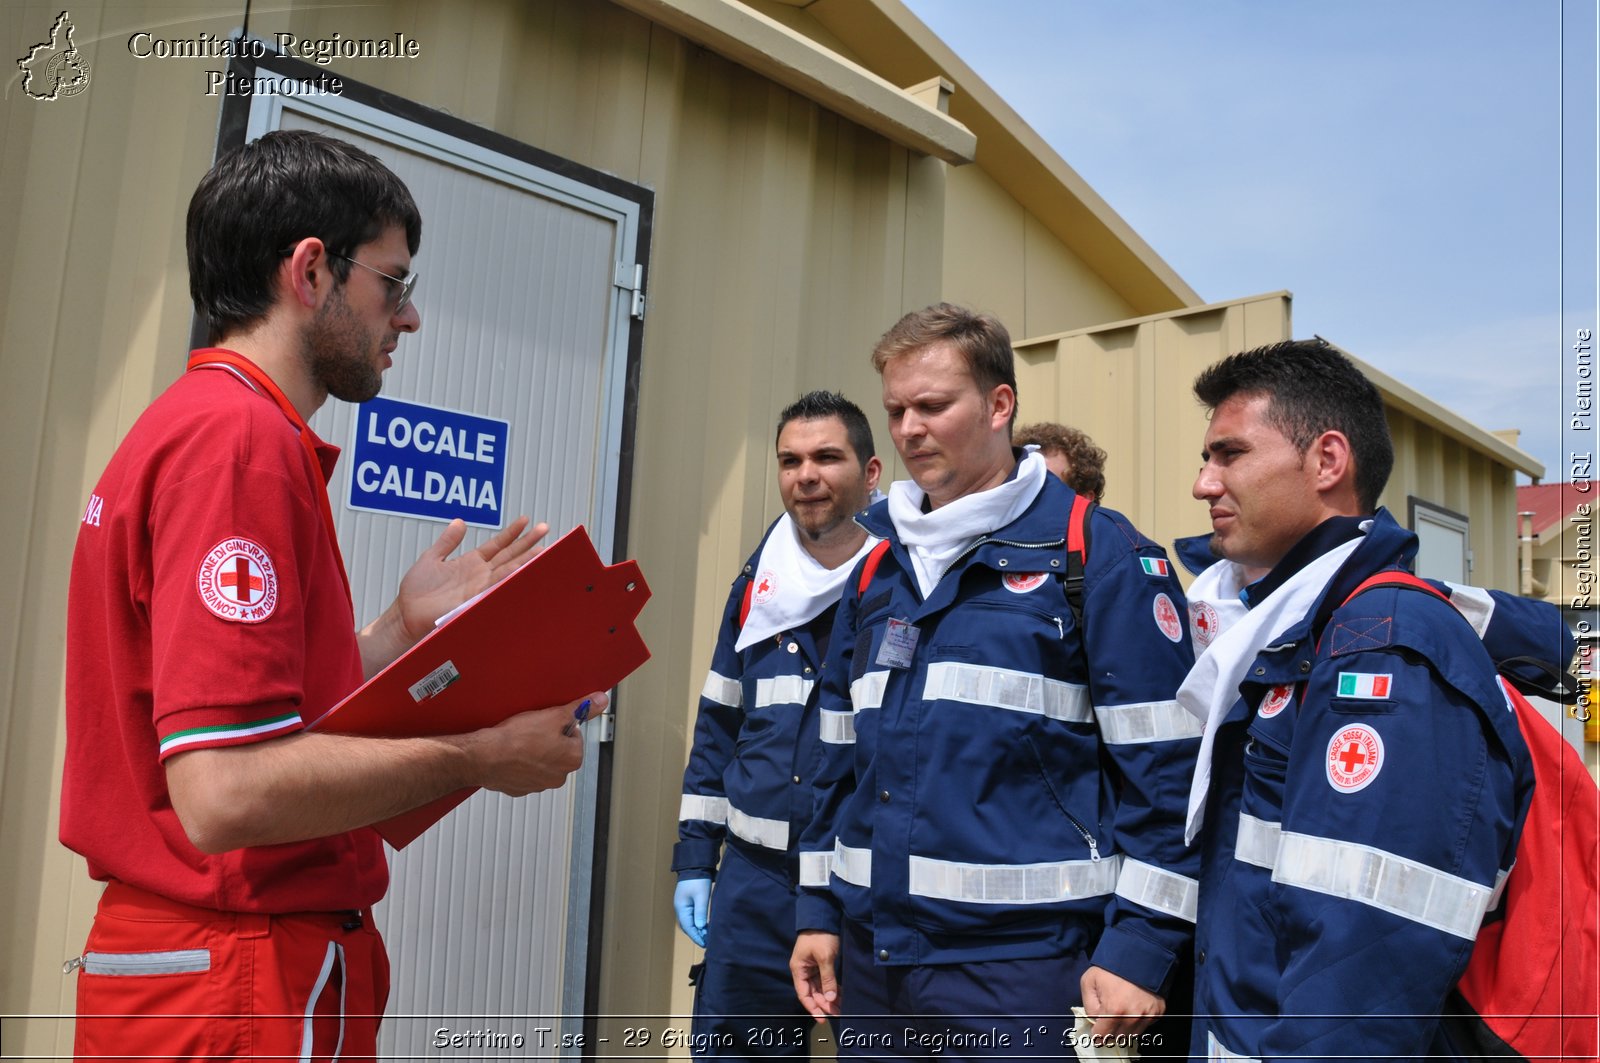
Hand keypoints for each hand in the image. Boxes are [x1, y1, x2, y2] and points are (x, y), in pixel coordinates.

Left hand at [397, 516, 549, 642]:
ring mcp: (480, 588)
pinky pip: (497, 588)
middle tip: (546, 528)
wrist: (406, 614)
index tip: (526, 520)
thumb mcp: (431, 558)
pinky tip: (525, 572)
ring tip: (544, 549)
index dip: (511, 532)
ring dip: (526, 560)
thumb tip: (460, 522)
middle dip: (528, 542)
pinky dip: (511, 580)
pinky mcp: (476, 600)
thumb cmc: (416, 592)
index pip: (497, 545)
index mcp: (471, 562)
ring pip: (509, 570)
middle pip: (510, 555)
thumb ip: (447, 541)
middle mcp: (480, 575)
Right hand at [468, 691, 605, 795]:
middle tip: (532, 730)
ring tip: (519, 741)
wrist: (484, 756)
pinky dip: (518, 763)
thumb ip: (580, 709)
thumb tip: (600, 701)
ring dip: (533, 752)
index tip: (547, 721)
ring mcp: (538, 785)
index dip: (559, 724)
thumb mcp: (554, 715)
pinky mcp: (519, 788)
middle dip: (547, 739)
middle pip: (558, 750)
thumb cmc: (516, 739)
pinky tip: (510, 753)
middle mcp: (559, 777)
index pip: (574, 735)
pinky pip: (523, 771)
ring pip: (540, 761)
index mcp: (572, 759)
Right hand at [673, 879, 710, 946]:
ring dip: (696, 929)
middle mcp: (680, 908)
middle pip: (687, 926)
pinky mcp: (687, 902)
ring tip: (706, 936)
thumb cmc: (698, 880)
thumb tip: (700, 928)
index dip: (696, 936)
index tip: (704, 944)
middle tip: (706, 942)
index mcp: (681, 908)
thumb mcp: (702, 896)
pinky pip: (690, 917)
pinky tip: (704, 925)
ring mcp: (682, 905)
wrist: (695, 866)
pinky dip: (696, 923)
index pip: (688, 927)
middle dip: (696, 935)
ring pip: (688, 922)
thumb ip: (700, 912)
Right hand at [790, 931, 840, 1020]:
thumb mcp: (824, 957)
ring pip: (820, 988)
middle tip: (838, 1013)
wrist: (823, 916)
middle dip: (825, 1004)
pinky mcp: (820, 964)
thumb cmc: (820, 936)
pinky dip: (832, 988)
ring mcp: (812, 967)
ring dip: (830, 998)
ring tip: (841, 1008)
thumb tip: (830, 998)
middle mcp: (804, 971)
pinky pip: (825, 980)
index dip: (813, 1008)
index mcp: (799, 970)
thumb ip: (827, 978)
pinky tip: (841, 996)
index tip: (823, 1018)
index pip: (804, 994)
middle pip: (813, 993)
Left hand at [1080, 965, 1163, 1037]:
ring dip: (1125, 1028)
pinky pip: (1145, 1025)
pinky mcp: (1159, 1013)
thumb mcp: (1089, 982)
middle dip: (1110, 1032)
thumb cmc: (1110, 969)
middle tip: (1107, 1021)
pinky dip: (1138, 1021)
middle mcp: (1133, 1018)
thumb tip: (1095, 1022)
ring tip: (1121, 1013)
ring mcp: (1148, 1016)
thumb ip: (1088, 1006)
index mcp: (1113, 1012)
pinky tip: (1133, 1008)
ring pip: (1132, 1034)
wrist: (1138, 955)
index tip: (1096, 1030)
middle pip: (1118, 1038)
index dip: (1097, 1034)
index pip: (1102, 1037)